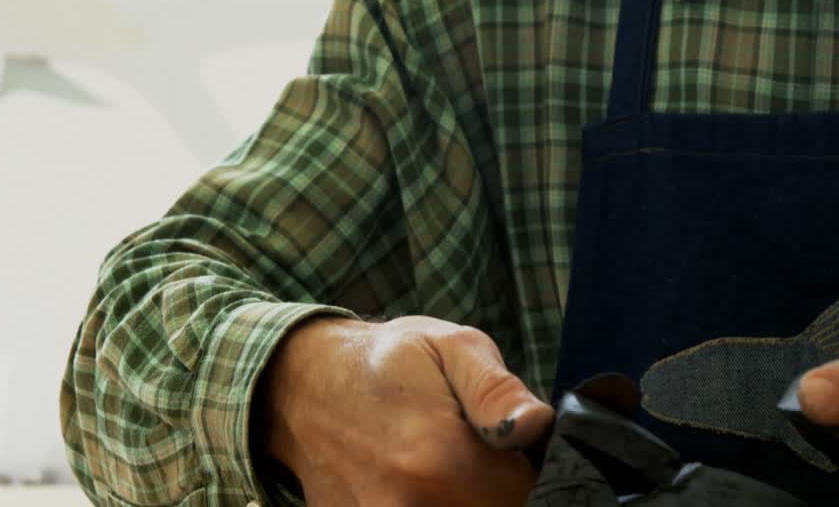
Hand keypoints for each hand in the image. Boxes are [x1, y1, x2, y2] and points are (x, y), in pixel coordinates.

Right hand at [258, 316, 553, 506]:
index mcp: (439, 458)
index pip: (526, 492)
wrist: (302, 385)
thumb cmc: (385, 361)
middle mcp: (410, 504)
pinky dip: (432, 501)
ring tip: (444, 461)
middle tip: (475, 449)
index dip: (529, 468)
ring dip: (464, 493)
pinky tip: (417, 476)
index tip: (511, 446)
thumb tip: (536, 426)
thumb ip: (497, 390)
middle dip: (496, 485)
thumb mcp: (451, 347)